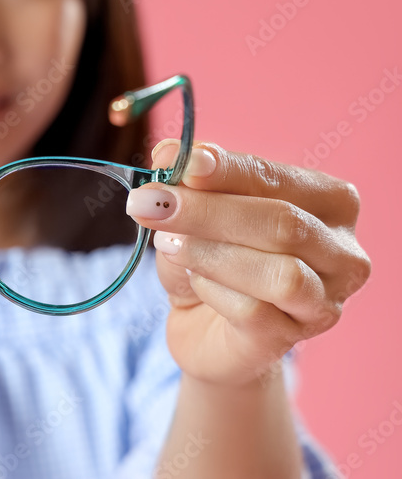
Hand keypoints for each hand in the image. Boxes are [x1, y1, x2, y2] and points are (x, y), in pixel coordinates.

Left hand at [126, 139, 370, 386]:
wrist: (202, 324)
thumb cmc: (210, 256)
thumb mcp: (197, 211)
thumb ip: (191, 182)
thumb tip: (168, 153)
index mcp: (330, 202)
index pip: (276, 177)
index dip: (225, 168)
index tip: (172, 160)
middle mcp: (342, 252)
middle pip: (284, 223)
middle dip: (208, 211)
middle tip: (150, 203)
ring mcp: (325, 301)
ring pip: (280, 274)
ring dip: (211, 253)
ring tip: (168, 244)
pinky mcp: (291, 338)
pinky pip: (254, 311)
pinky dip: (212, 290)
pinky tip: (194, 282)